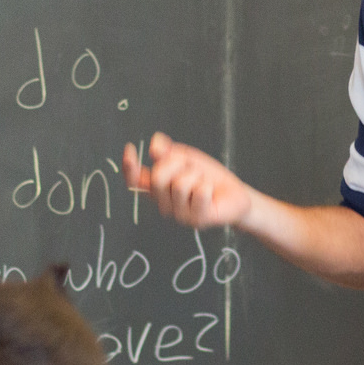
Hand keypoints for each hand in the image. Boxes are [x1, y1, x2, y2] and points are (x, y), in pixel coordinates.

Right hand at [121, 134, 252, 229]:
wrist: (235, 194)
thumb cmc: (208, 177)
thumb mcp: (188, 159)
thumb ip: (169, 152)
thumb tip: (155, 144)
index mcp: (158, 189)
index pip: (135, 180)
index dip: (128, 167)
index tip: (130, 149)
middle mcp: (164, 203)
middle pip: (158, 177)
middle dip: (176, 164)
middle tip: (191, 167)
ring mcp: (179, 214)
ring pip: (180, 184)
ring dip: (196, 176)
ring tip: (203, 182)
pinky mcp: (196, 220)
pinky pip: (199, 192)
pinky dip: (208, 186)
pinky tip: (211, 193)